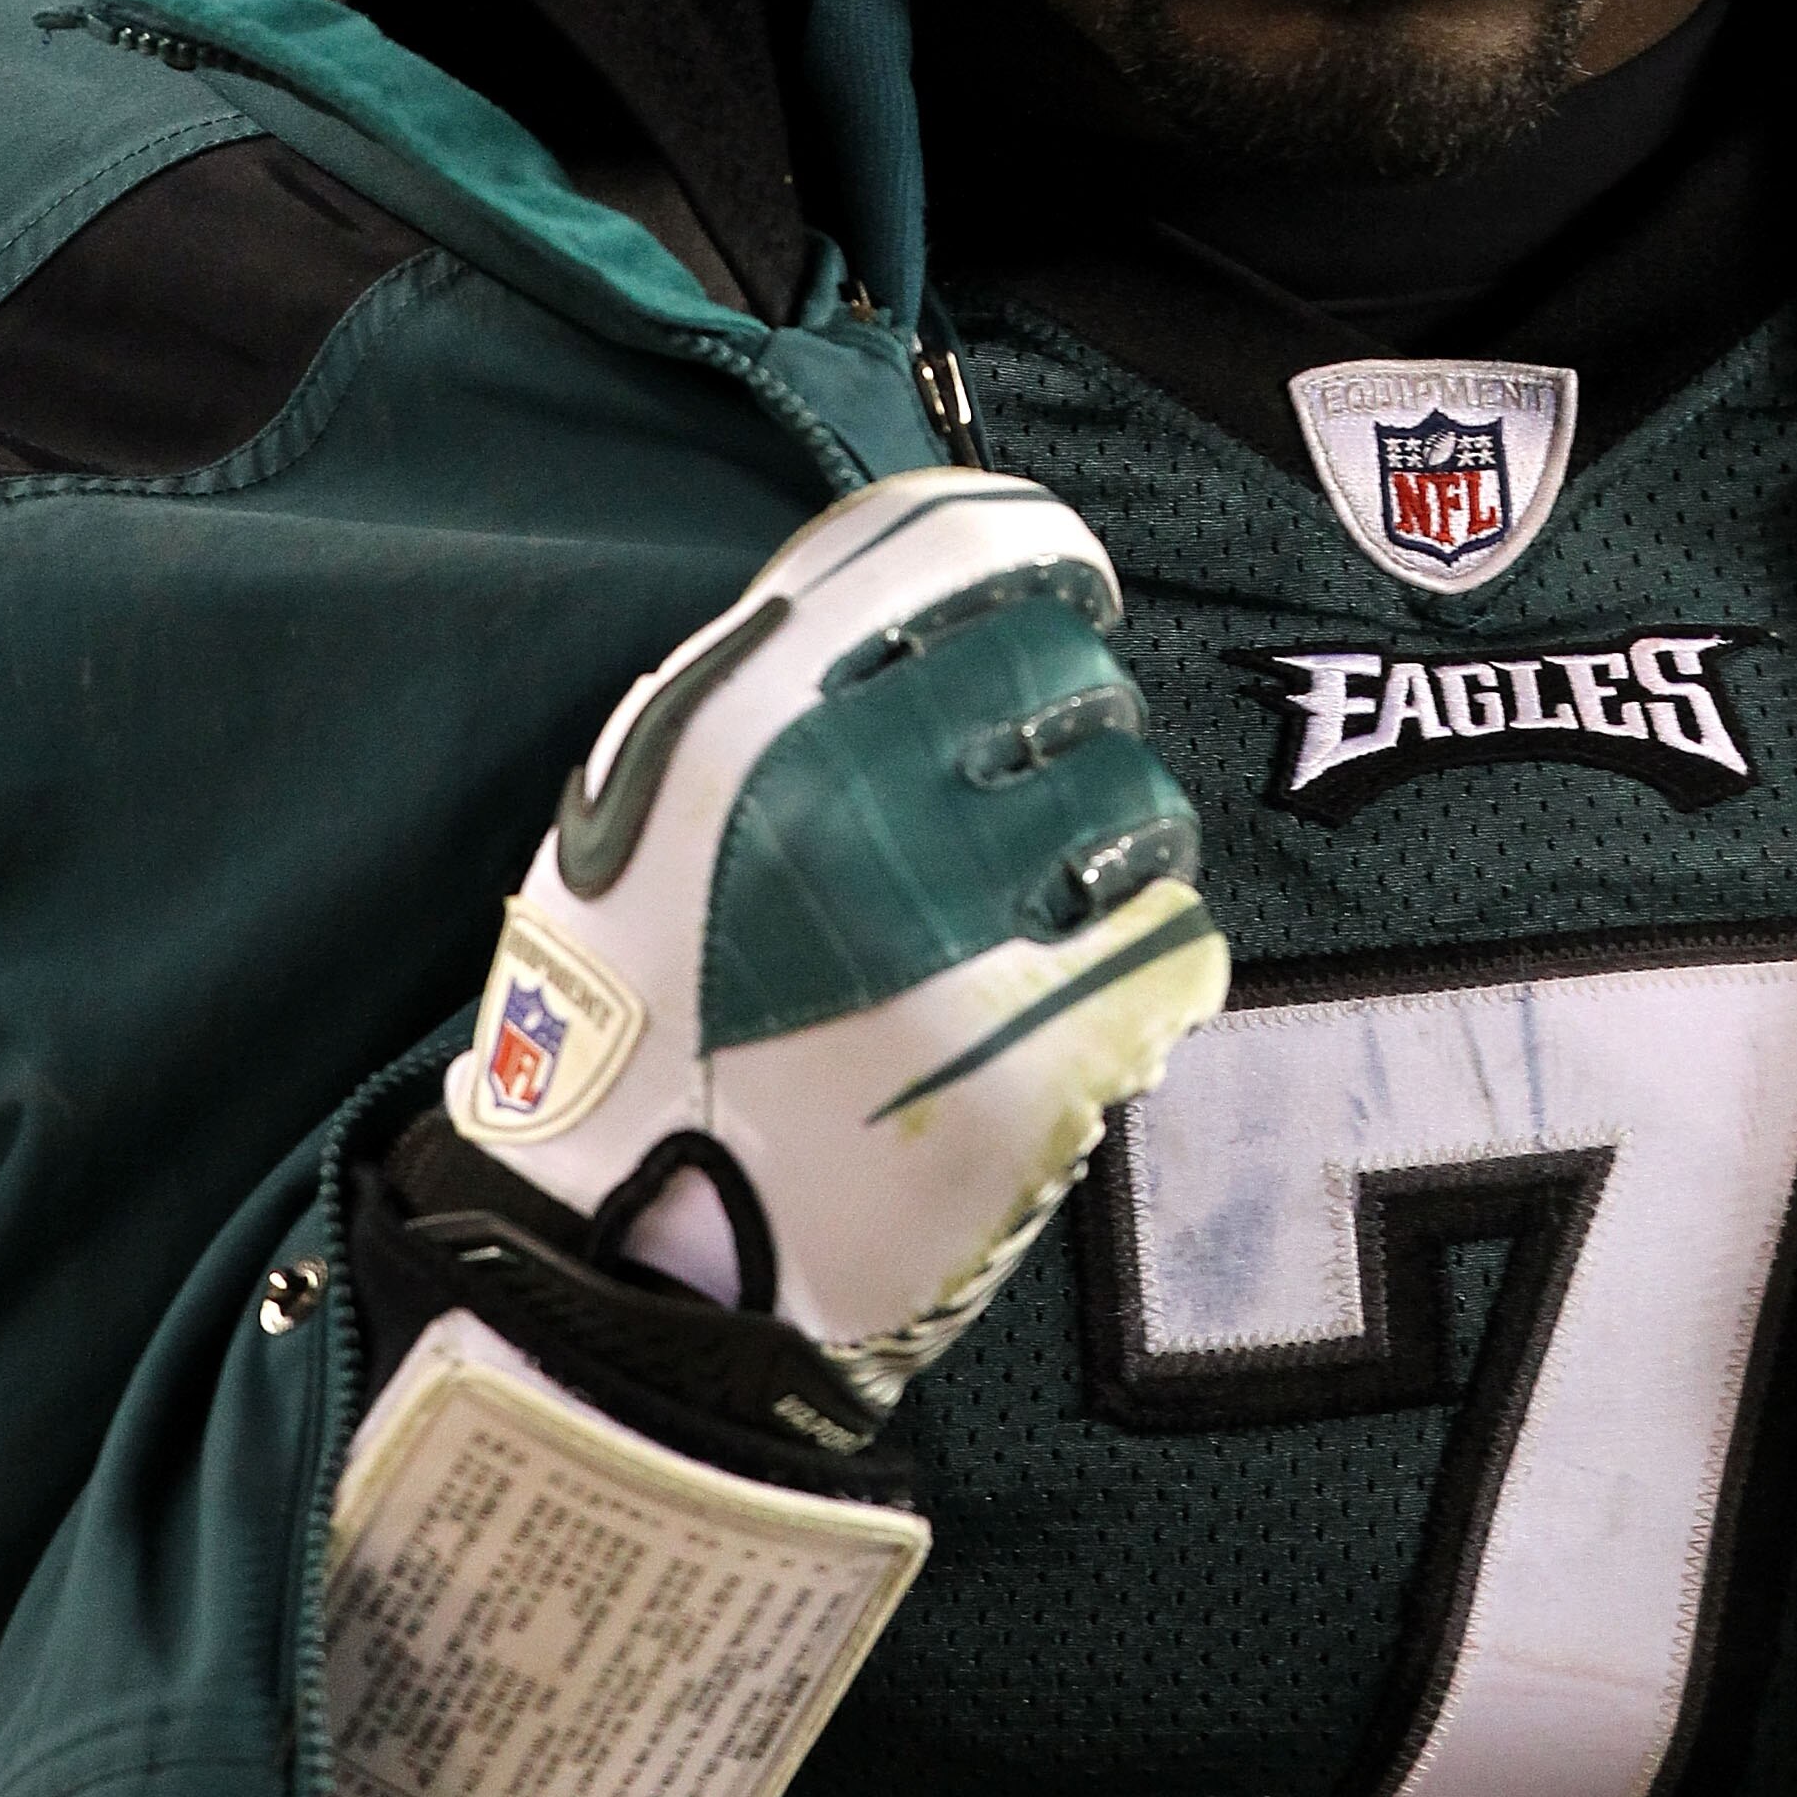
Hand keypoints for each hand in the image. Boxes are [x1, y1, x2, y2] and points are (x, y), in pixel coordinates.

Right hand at [446, 468, 1225, 1401]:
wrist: (625, 1256)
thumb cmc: (644, 1012)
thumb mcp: (649, 792)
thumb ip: (778, 673)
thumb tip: (937, 597)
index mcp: (750, 711)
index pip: (961, 540)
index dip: (1044, 553)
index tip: (1072, 590)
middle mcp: (856, 795)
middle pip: (1073, 670)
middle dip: (1076, 722)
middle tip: (1039, 793)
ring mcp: (954, 930)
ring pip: (1143, 809)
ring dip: (1117, 849)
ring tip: (1049, 910)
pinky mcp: (1038, 1057)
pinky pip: (1171, 946)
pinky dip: (1139, 967)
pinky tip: (1063, 1007)